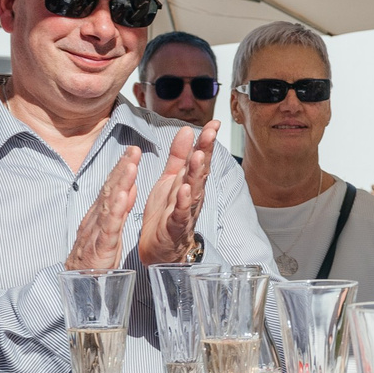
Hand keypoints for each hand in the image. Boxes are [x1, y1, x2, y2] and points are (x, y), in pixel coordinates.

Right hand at [67, 146, 143, 271]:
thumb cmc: (95, 260)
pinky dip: (116, 211)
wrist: (80, 288)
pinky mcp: (101, 248)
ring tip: (130, 165)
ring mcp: (97, 233)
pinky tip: (124, 197)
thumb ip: (118, 209)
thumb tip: (129, 186)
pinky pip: (109, 227)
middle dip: (122, 168)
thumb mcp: (110, 231)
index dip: (122, 168)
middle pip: (109, 190)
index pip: (111, 188)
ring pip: (109, 204)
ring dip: (120, 183)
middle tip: (133, 150)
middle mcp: (95, 220)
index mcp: (99, 216)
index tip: (132, 151)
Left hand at [137, 123, 219, 265]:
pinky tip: (185, 191)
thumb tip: (188, 130)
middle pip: (200, 171)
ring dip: (197, 174)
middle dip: (205, 152)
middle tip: (210, 133)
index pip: (200, 158)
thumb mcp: (170, 179)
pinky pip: (180, 214)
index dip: (207, 141)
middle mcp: (192, 196)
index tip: (214, 123)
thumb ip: (178, 156)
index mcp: (189, 182)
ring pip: (194, 191)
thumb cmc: (167, 213)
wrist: (159, 249)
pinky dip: (184, 203)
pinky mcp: (174, 228)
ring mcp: (185, 212)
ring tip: (198, 157)